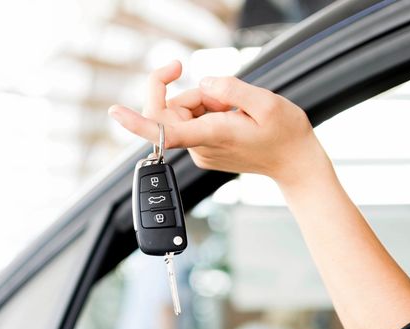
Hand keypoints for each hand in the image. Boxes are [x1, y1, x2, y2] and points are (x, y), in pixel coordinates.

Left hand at [108, 60, 331, 188]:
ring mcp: (200, 150)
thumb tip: (204, 83)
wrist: (294, 163)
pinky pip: (192, 122)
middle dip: (193, 94)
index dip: (137, 122)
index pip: (165, 130)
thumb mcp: (267, 103)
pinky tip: (232, 118)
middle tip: (226, 97)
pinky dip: (208, 112)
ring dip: (205, 102)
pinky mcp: (203, 150)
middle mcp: (199, 147)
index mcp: (212, 135)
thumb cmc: (285, 134)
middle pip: (172, 111)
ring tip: (236, 111)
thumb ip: (231, 89)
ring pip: (183, 114)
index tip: (115, 112)